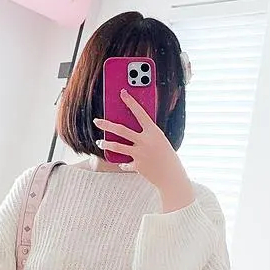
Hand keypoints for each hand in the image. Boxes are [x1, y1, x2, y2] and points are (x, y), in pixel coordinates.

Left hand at [95, 91, 194, 211]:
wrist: (172, 176)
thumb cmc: (168, 156)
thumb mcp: (160, 140)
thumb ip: (148, 134)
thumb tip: (133, 129)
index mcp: (154, 131)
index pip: (140, 113)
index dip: (130, 102)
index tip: (122, 93)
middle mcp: (145, 141)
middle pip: (121, 130)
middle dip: (106, 124)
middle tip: (96, 121)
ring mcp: (140, 154)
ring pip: (117, 147)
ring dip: (106, 144)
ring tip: (99, 142)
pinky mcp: (137, 166)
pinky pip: (125, 163)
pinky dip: (123, 163)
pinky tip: (122, 163)